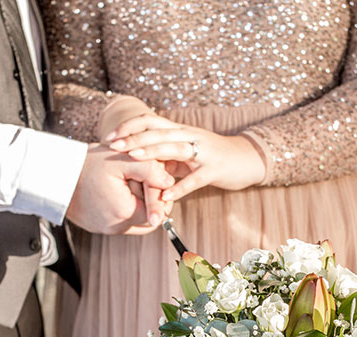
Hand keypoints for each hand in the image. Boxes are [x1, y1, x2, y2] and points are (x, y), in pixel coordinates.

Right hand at [67, 144, 173, 234]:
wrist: (52, 175)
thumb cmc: (86, 165)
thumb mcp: (123, 160)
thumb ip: (150, 170)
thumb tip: (170, 183)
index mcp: (125, 213)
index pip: (159, 211)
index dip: (159, 194)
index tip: (154, 178)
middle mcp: (116, 227)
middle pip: (148, 220)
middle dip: (149, 200)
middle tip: (138, 180)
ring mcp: (106, 229)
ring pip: (135, 221)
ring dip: (136, 204)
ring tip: (124, 183)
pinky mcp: (98, 227)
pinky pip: (119, 221)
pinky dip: (123, 207)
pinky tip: (114, 190)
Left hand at [104, 115, 266, 200]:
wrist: (246, 159)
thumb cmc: (211, 157)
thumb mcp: (185, 152)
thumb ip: (164, 154)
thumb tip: (139, 157)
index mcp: (180, 131)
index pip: (150, 121)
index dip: (129, 126)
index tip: (110, 137)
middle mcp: (190, 136)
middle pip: (158, 132)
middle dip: (134, 138)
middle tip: (113, 146)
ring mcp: (203, 152)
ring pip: (175, 148)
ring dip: (153, 152)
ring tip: (133, 158)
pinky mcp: (214, 170)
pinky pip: (195, 179)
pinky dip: (179, 187)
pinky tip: (165, 195)